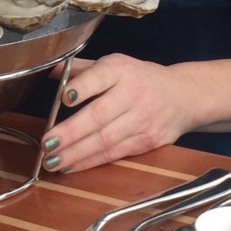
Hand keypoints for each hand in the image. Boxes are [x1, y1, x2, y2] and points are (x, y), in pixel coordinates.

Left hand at [41, 53, 193, 172]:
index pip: (100, 77)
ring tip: (53, 161)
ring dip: (77, 154)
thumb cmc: (139, 78)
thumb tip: (50, 70)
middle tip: (47, 144)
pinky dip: (92, 162)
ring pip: (106, 140)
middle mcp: (132, 93)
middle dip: (71, 132)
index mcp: (120, 69)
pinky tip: (72, 165)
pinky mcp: (148, 141)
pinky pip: (115, 154)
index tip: (64, 98)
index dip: (82, 88)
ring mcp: (143, 119)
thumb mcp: (114, 64)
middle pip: (100, 115)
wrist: (183, 95)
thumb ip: (82, 69)